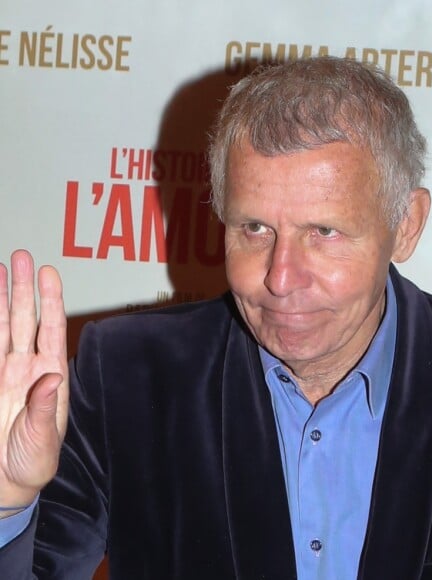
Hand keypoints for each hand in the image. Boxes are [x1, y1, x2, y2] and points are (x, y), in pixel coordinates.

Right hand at [0, 250, 67, 515]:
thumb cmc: (32, 463)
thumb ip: (42, 409)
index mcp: (49, 375)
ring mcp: (2, 371)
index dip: (50, 300)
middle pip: (23, 319)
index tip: (49, 273)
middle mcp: (26, 366)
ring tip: (0, 268)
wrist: (5, 483)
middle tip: (21, 256)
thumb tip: (51, 376)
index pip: (50, 329)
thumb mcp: (41, 440)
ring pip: (0, 326)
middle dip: (23, 288)